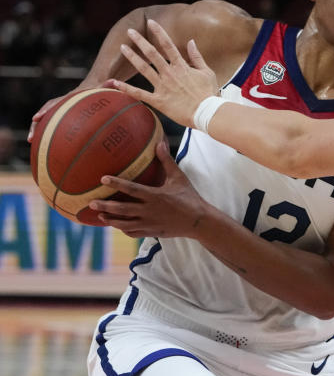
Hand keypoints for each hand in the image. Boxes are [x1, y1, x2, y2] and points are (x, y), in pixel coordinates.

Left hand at [88, 141, 210, 238]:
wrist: (199, 222)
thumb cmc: (189, 197)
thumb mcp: (179, 178)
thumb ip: (167, 161)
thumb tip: (159, 143)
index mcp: (155, 196)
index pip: (132, 189)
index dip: (117, 183)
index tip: (103, 179)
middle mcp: (149, 210)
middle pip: (122, 209)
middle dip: (106, 206)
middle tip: (91, 202)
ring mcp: (150, 223)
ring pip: (125, 224)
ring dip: (111, 220)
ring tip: (100, 215)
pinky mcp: (152, 232)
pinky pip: (133, 232)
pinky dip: (124, 229)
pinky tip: (118, 225)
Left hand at [109, 18, 218, 128]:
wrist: (207, 113)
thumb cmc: (209, 94)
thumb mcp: (207, 72)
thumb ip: (197, 56)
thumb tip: (191, 41)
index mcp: (182, 67)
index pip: (168, 45)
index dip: (159, 32)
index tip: (150, 22)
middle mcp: (170, 74)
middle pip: (152, 54)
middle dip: (140, 41)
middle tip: (130, 31)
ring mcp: (163, 87)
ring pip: (144, 69)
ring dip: (132, 57)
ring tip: (122, 47)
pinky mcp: (159, 101)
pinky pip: (139, 94)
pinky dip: (126, 88)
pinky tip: (114, 82)